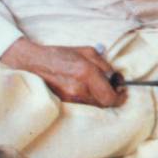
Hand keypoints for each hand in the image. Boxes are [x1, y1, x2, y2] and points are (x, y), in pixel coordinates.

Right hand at [0, 38, 124, 107]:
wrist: (34, 62)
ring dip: (101, 98)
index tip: (122, 90)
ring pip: (95, 105)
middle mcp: (78, 88)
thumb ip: (105, 65)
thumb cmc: (61, 54)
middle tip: (114, 87)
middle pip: (104, 103)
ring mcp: (70, 98)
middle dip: (112, 96)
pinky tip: (87, 90)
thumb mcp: (88, 52)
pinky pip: (84, 104)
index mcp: (86, 73)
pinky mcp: (64, 102)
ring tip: (99, 86)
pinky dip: (90, 98)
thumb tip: (115, 78)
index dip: (120, 96)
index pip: (110, 96)